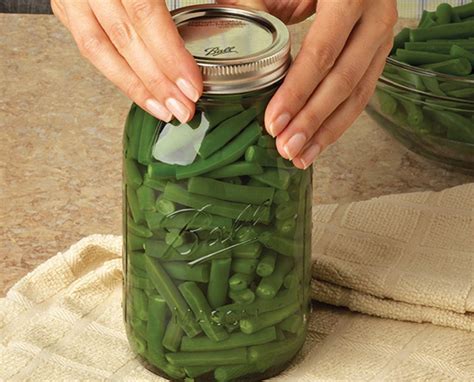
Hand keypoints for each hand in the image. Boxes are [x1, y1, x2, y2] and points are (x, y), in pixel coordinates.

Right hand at [51, 0, 201, 122]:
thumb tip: (245, 6)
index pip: (144, 13)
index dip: (169, 54)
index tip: (193, 85)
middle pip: (123, 38)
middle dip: (156, 81)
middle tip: (183, 109)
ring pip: (98, 48)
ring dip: (133, 86)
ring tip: (163, 110)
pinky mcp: (65, 4)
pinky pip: (88, 44)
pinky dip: (115, 71)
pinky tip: (140, 90)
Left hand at [225, 0, 396, 168]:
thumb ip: (259, 3)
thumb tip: (230, 39)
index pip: (321, 53)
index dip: (297, 92)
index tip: (274, 122)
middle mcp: (374, 17)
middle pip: (342, 80)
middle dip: (312, 120)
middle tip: (287, 148)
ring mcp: (382, 37)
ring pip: (358, 93)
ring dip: (328, 130)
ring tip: (302, 155)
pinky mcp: (379, 53)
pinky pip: (363, 93)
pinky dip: (339, 120)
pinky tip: (319, 140)